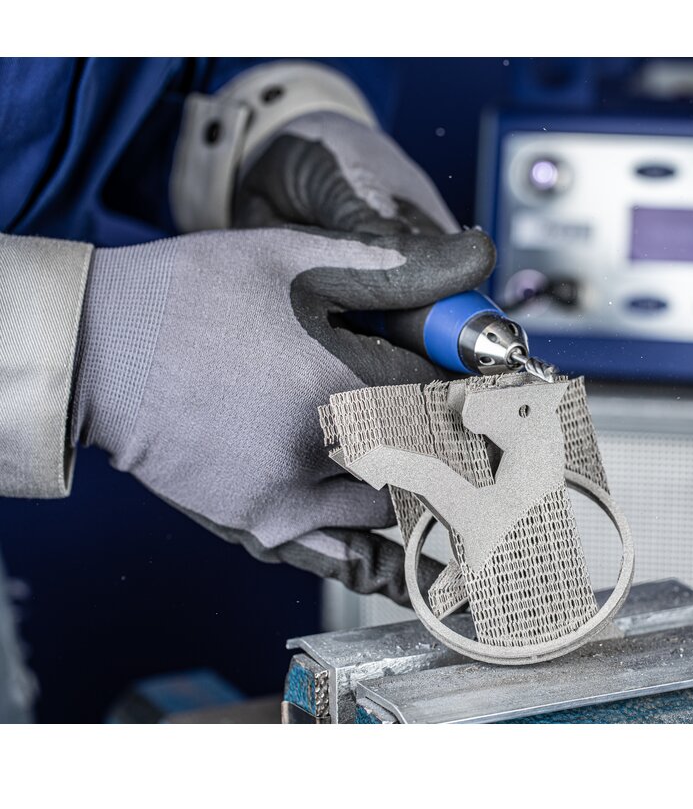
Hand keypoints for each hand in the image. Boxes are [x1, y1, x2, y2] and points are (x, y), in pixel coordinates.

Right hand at [71, 222, 494, 603]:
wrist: (99, 350)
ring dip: (413, 477)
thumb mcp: (299, 259)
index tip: (463, 372)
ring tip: (408, 447)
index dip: (461, 380)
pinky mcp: (261, 527)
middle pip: (428, 455)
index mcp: (336, 380)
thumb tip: (477, 257)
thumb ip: (399, 268)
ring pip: (394, 503)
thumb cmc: (195, 295)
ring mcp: (290, 500)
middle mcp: (320, 453)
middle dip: (445, 429)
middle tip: (444, 409)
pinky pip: (344, 551)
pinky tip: (389, 524)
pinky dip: (377, 543)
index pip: (442, 394)